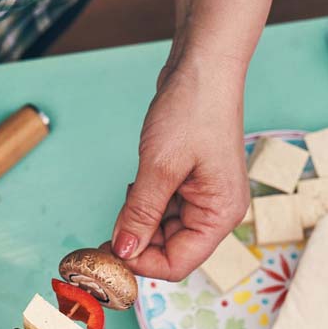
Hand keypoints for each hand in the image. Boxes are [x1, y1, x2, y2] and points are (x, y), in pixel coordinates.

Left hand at [109, 60, 250, 280]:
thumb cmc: (193, 109)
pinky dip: (143, 202)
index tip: (109, 253)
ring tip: (132, 187)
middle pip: (168, 250)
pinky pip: (160, 208)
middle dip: (136, 240)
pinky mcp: (189, 183)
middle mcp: (216, 211)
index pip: (178, 264)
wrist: (203, 64)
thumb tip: (123, 251)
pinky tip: (138, 180)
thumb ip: (140, 214)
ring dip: (138, 219)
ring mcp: (203, 197)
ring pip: (161, 230)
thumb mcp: (159, 167)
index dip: (141, 264)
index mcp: (220, 214)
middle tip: (106, 227)